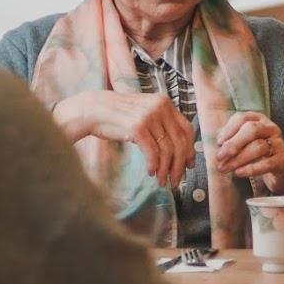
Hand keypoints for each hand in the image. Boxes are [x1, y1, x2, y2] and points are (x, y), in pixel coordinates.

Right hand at [52, 90, 194, 187]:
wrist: (93, 110)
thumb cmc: (118, 116)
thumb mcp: (144, 113)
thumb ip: (161, 124)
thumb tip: (179, 150)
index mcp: (165, 102)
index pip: (186, 129)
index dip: (190, 149)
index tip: (189, 165)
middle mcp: (160, 107)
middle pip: (180, 142)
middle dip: (180, 165)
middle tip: (176, 180)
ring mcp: (149, 116)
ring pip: (168, 149)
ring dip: (166, 169)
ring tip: (162, 181)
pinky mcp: (138, 127)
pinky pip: (152, 152)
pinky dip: (154, 165)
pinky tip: (151, 172)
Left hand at [213, 111, 283, 193]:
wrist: (283, 168)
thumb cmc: (259, 153)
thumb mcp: (246, 142)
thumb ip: (232, 140)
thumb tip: (216, 145)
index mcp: (259, 120)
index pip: (243, 118)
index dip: (229, 129)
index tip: (218, 142)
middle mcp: (270, 129)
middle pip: (252, 130)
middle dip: (233, 144)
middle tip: (219, 157)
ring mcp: (279, 143)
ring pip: (258, 147)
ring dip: (238, 159)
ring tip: (225, 168)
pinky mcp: (283, 160)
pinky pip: (266, 163)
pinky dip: (251, 169)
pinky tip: (239, 173)